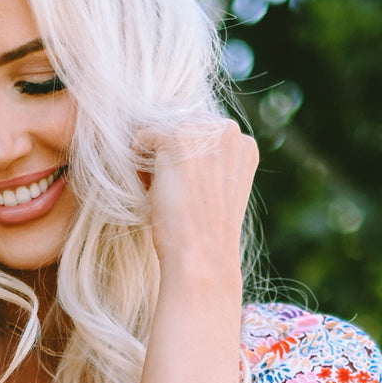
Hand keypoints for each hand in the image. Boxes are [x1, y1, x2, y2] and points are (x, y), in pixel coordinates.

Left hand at [134, 116, 257, 280]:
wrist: (201, 256)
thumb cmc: (204, 235)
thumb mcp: (216, 192)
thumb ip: (209, 164)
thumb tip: (177, 148)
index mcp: (244, 145)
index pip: (201, 134)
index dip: (185, 160)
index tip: (185, 189)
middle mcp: (229, 131)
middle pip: (180, 127)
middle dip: (168, 155)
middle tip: (168, 191)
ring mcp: (204, 131)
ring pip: (160, 132)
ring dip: (153, 159)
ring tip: (159, 191)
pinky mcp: (178, 136)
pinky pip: (142, 137)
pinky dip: (137, 163)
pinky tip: (150, 189)